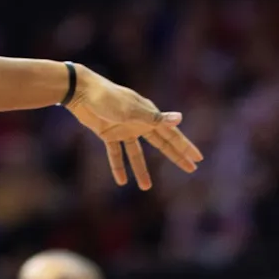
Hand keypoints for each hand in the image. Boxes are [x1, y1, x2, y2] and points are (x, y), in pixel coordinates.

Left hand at [65, 65, 202, 189]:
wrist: (80, 91)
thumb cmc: (108, 97)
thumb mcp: (132, 110)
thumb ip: (155, 118)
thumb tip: (180, 118)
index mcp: (148, 115)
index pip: (171, 134)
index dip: (185, 146)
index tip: (198, 158)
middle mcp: (138, 122)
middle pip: (161, 143)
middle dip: (175, 156)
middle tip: (191, 170)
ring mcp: (123, 128)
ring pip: (136, 153)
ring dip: (141, 169)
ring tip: (146, 187)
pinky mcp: (107, 132)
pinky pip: (115, 153)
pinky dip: (118, 166)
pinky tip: (121, 181)